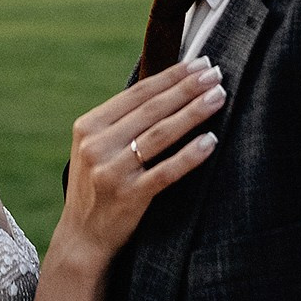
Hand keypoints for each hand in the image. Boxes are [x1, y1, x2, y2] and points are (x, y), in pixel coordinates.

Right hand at [48, 61, 224, 277]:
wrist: (82, 237)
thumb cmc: (98, 186)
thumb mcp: (96, 148)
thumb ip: (122, 122)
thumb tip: (169, 87)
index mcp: (89, 126)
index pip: (137, 93)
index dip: (171, 76)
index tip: (199, 63)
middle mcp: (97, 145)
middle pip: (151, 109)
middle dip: (187, 88)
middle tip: (216, 74)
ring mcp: (111, 171)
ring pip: (160, 135)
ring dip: (193, 113)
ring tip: (219, 97)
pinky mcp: (129, 197)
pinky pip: (166, 171)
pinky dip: (190, 155)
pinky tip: (211, 140)